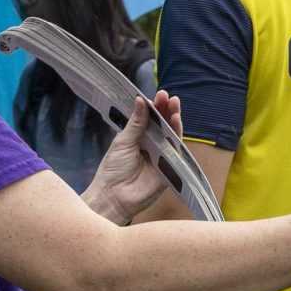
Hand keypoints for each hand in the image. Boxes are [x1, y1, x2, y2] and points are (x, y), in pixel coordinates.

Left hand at [83, 93, 186, 222]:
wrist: (113, 196)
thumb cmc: (113, 170)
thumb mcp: (123, 142)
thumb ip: (136, 123)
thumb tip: (141, 100)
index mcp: (138, 138)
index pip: (150, 119)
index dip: (154, 107)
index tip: (156, 95)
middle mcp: (151, 145)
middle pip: (163, 124)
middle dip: (165, 109)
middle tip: (165, 95)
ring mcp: (161, 156)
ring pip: (171, 134)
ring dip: (173, 118)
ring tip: (174, 103)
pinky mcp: (170, 167)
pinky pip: (176, 149)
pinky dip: (177, 134)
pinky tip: (176, 121)